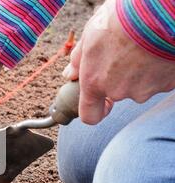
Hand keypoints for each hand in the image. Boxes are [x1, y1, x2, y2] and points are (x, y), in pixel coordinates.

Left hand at [63, 0, 174, 124]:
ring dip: (140, 70)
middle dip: (121, 76)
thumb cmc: (121, 19)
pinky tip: (156, 48)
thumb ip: (78, 59)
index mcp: (94, 82)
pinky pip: (159, 79)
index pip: (90, 115)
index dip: (96, 111)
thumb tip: (70, 73)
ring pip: (140, 84)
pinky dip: (157, 67)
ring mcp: (144, 90)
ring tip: (142, 45)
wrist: (157, 14)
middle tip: (125, 51)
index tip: (102, 102)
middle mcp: (118, 91)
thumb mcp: (90, 34)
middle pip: (118, 92)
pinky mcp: (166, 84)